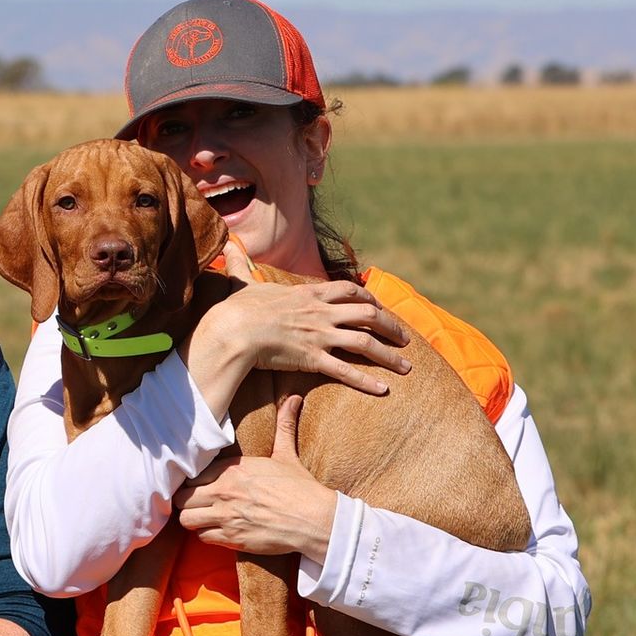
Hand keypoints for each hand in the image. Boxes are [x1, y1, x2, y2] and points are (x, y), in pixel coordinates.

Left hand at [174, 397, 336, 561]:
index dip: (193, 482)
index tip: (200, 486)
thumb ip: (283, 426)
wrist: (315, 520)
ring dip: (194, 520)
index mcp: (233, 469)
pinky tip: (219, 531)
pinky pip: (203, 538)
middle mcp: (224, 491)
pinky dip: (207, 536)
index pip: (191, 474)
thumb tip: (294, 398)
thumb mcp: (287, 455)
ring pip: (186, 520)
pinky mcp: (232, 538)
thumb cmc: (301, 488)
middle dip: (188, 502)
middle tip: (198, 504)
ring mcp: (226, 516)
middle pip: (182, 498)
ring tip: (204, 518)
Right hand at [191, 280, 409, 397]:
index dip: (368, 297)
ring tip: (406, 366)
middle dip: (390, 326)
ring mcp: (320, 336)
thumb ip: (241, 265)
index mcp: (309, 294)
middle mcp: (321, 313)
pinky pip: (346, 372)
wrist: (233, 330)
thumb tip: (228, 245)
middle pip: (368, 314)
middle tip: (405, 338)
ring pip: (365, 343)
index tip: (378, 305)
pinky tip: (383, 389)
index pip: (349, 290)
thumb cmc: (237, 308)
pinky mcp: (313, 360)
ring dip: (389, 355)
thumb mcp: (243, 282)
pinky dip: (367, 381)